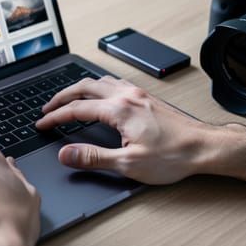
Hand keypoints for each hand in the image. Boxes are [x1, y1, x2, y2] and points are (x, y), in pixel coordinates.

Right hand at [36, 76, 221, 183]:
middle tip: (47, 109)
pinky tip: (99, 93)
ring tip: (67, 98)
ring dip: (78, 88)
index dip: (55, 117)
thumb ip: (93, 157)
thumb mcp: (128, 164)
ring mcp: (137, 94)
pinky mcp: (146, 97)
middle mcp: (126, 96)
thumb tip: (66, 153)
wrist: (203, 147)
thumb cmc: (173, 156)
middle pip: (83, 87)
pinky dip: (97, 86)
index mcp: (119, 110)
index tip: (42, 124)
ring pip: (99, 81)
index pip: (76, 109)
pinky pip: (114, 83)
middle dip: (61, 97)